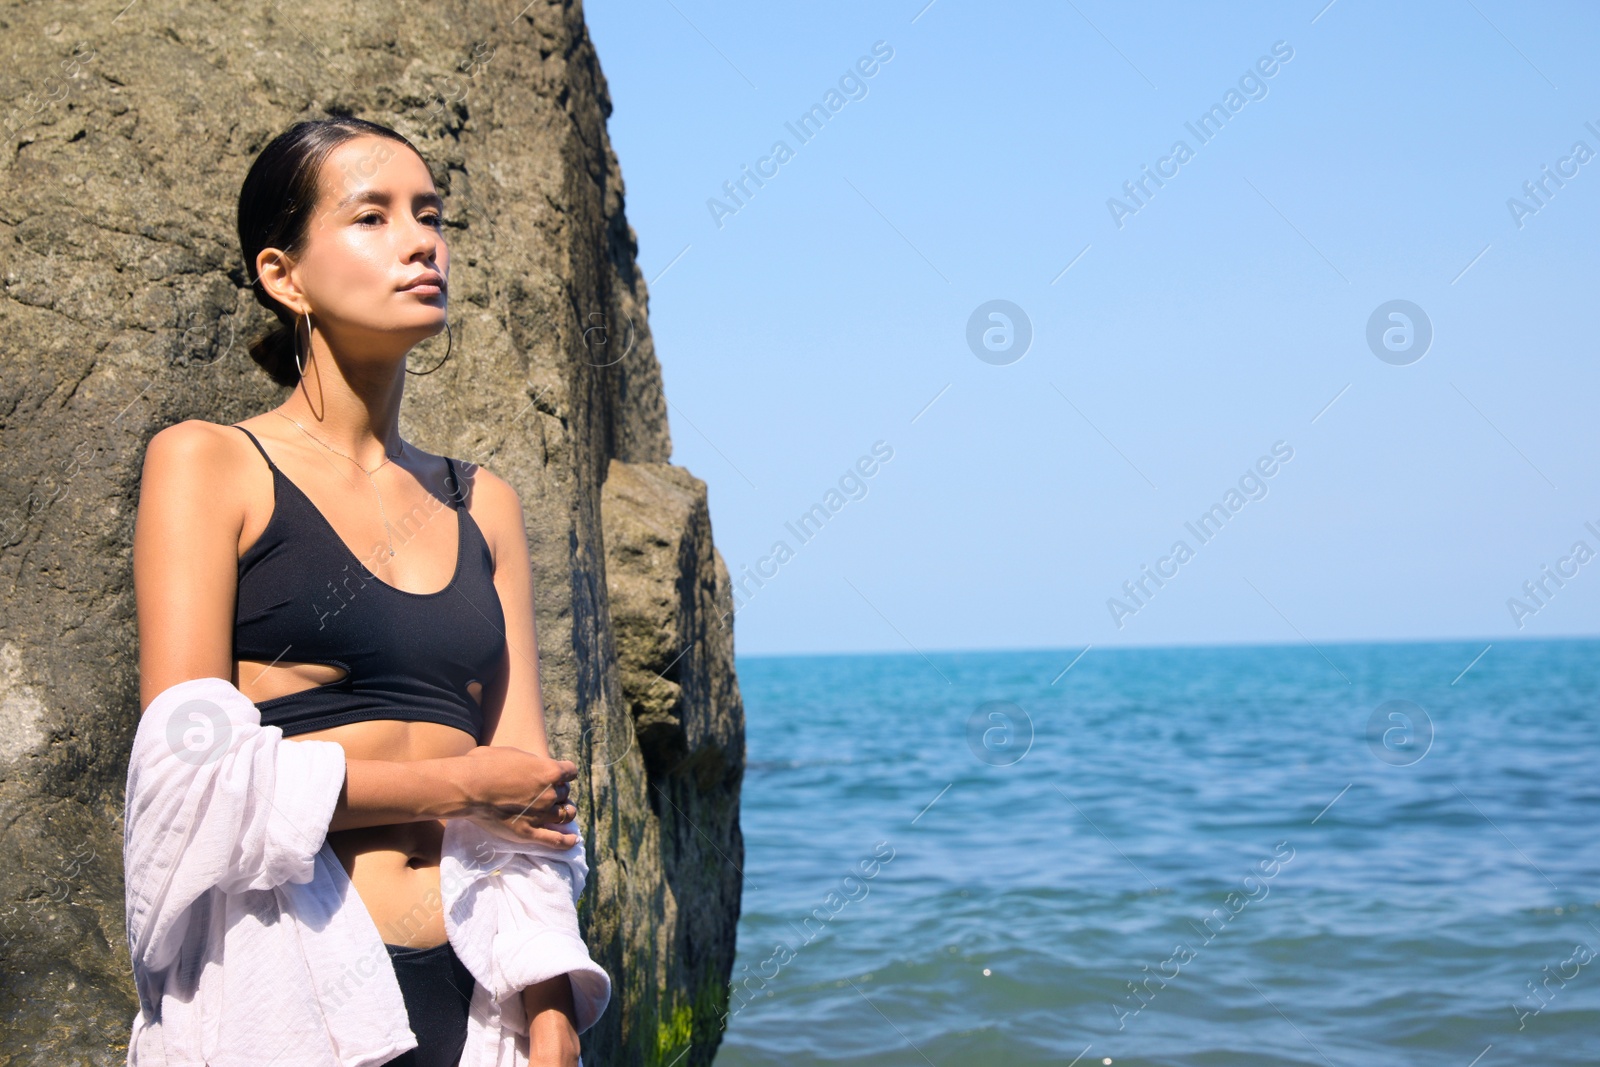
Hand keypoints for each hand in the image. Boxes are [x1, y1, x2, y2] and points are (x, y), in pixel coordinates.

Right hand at [458, 746, 579, 848]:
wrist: (468, 787)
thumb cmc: (485, 764)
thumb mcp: (513, 753)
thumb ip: (530, 762)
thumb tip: (532, 766)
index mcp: (549, 771)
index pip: (570, 771)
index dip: (564, 772)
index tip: (559, 775)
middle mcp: (550, 793)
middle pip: (566, 793)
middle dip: (559, 791)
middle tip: (548, 793)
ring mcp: (541, 814)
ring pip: (566, 815)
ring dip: (564, 812)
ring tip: (559, 813)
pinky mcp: (529, 832)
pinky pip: (556, 841)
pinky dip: (568, 841)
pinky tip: (573, 840)